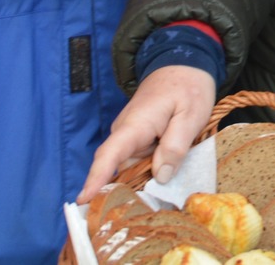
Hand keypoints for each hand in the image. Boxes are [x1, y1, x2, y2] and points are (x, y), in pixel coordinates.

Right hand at [79, 64, 217, 199]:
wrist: (183, 62)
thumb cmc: (188, 86)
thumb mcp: (191, 115)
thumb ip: (175, 145)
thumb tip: (161, 176)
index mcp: (135, 124)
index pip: (109, 154)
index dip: (96, 178)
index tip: (83, 200)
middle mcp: (126, 131)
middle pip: (120, 168)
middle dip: (126, 191)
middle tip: (141, 212)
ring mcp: (130, 135)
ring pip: (131, 166)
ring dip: (143, 180)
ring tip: (158, 196)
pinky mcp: (138, 138)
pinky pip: (139, 160)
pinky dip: (148, 171)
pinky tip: (161, 179)